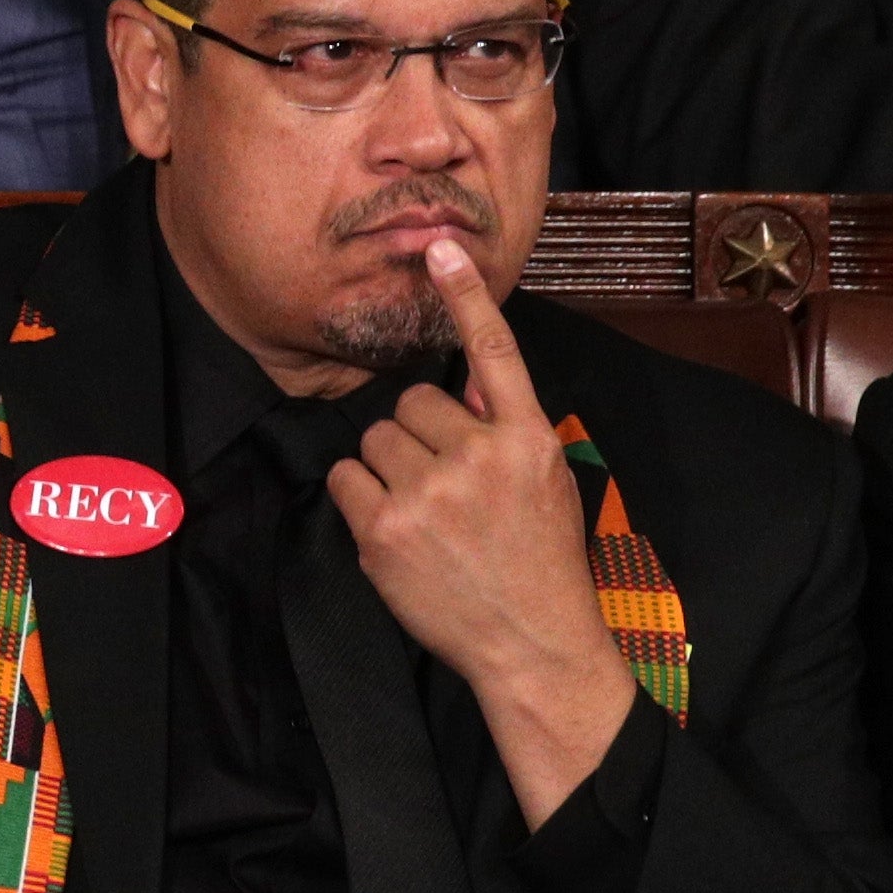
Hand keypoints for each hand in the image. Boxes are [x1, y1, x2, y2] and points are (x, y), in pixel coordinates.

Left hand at [324, 234, 639, 823]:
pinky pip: (348, 477)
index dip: (464, 298)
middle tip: (444, 486)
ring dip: (389, 466)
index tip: (438, 248)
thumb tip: (460, 386)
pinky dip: (361, 497)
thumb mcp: (544, 482)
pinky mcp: (385, 530)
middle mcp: (480, 457)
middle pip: (412, 402)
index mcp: (528, 439)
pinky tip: (394, 530)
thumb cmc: (539, 563)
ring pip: (377, 437)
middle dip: (419, 435)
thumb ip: (504, 429)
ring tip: (424, 513)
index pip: (494, 353)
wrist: (531, 644)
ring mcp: (430, 493)